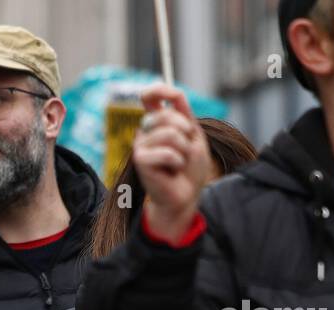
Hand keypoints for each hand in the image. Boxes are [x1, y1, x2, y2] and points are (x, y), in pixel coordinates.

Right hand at [132, 84, 211, 242]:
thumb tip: (175, 92)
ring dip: (184, 149)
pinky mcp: (140, 160)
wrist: (185, 195)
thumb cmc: (189, 168)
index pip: (151, 96)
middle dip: (186, 131)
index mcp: (157, 122)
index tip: (175, 95)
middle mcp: (145, 131)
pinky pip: (167, 152)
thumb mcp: (193, 135)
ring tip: (179, 162)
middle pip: (167, 115)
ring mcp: (140, 145)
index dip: (160, 90)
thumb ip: (184, 114)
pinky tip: (173, 171)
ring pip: (170, 134)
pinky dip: (178, 162)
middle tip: (185, 149)